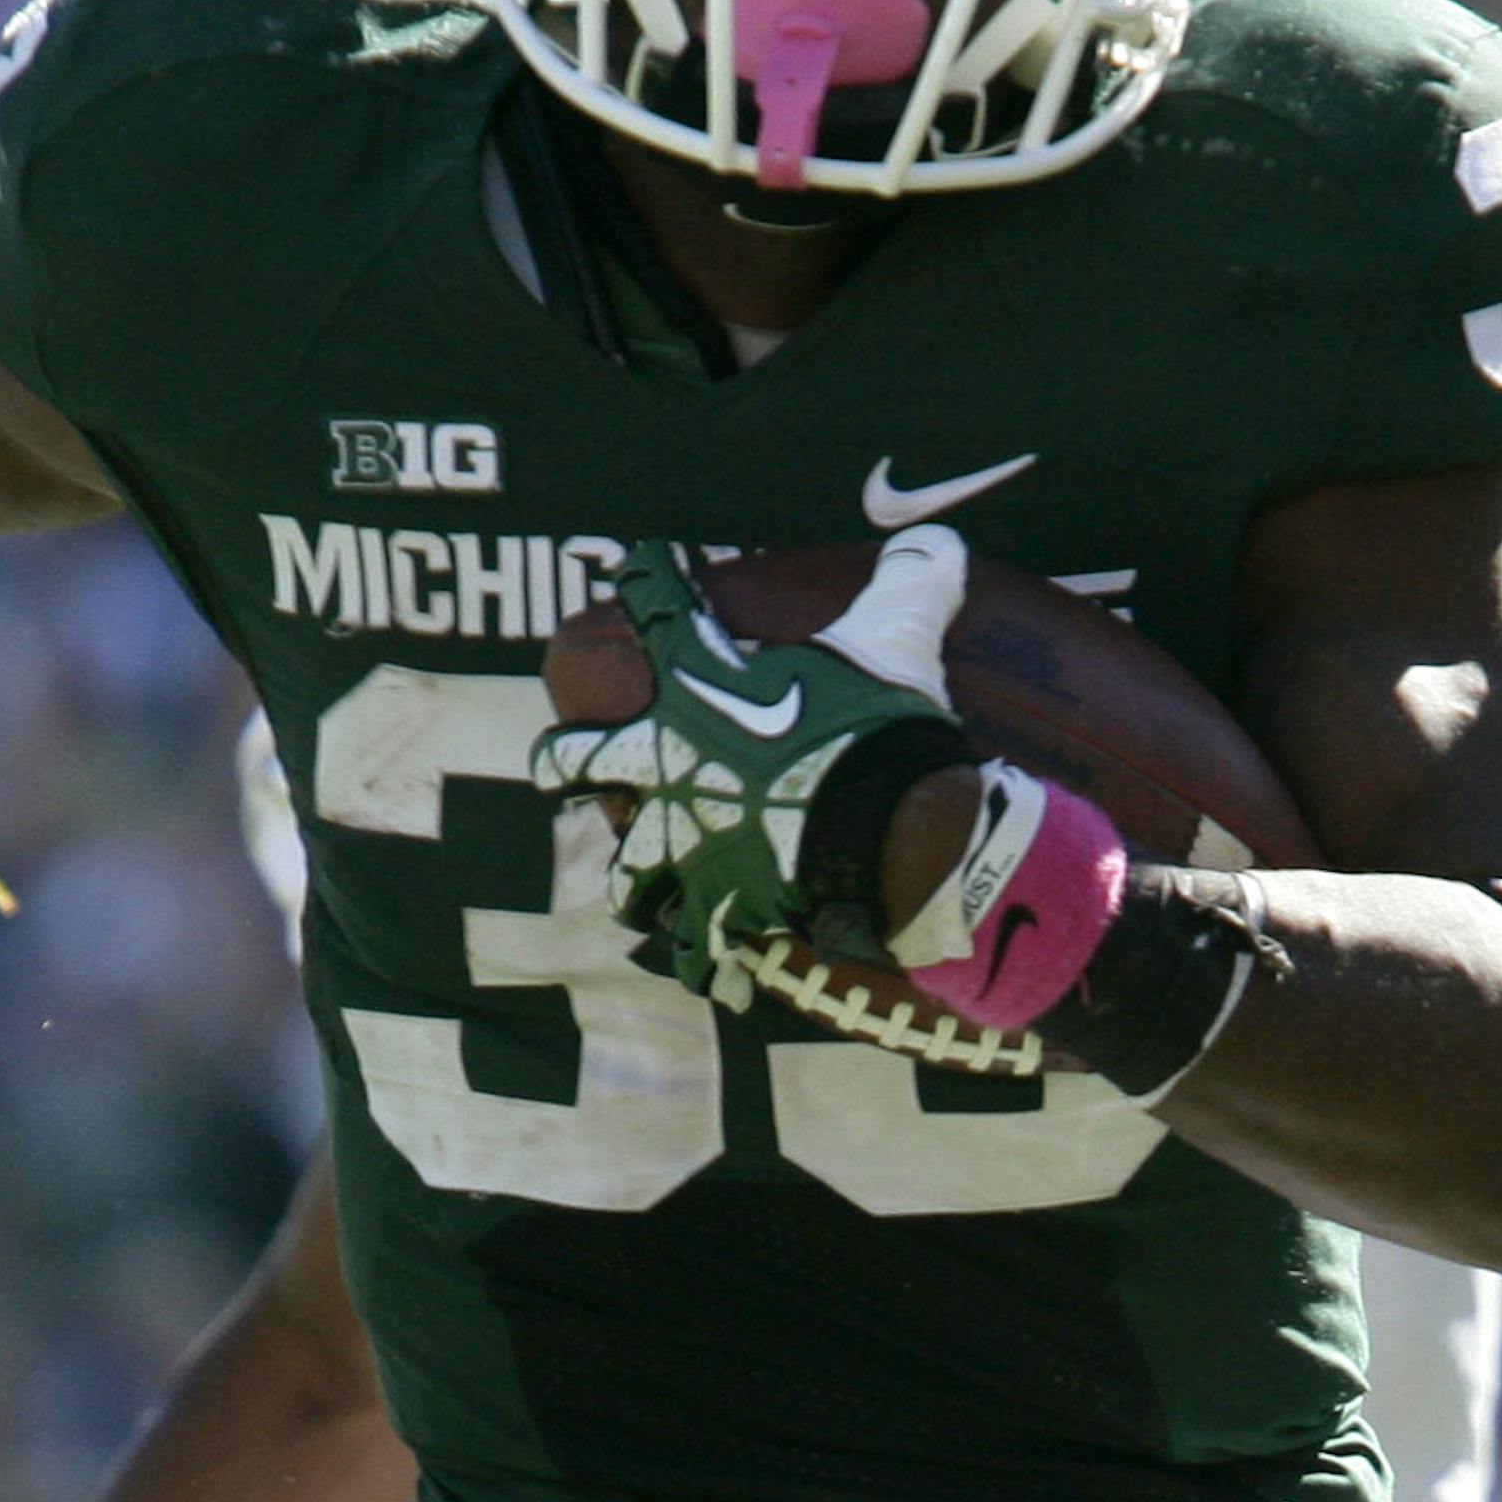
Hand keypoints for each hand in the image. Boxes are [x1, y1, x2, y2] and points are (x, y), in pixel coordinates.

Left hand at [531, 526, 977, 989]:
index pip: (661, 606)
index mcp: (697, 685)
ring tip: (641, 882)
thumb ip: (910, 583)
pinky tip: (711, 961)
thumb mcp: (898, 636)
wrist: (894, 834)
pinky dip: (707, 957)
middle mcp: (664, 763)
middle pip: (575, 758)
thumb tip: (941, 539)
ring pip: (626, 868)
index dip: (651, 576)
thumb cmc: (881, 727)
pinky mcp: (718, 907)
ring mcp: (683, 843)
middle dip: (563, 759)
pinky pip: (699, 947)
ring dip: (635, 875)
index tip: (644, 562)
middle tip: (561, 760)